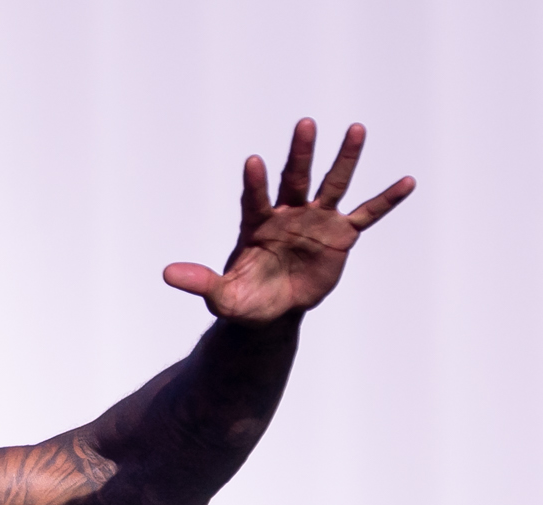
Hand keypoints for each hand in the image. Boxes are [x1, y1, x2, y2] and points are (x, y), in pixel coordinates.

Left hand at [165, 119, 412, 324]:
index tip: (253, 161)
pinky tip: (407, 182)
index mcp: (257, 225)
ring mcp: (317, 220)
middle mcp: (288, 214)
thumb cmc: (244, 299)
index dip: (254, 182)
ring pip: (332, 184)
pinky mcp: (340, 234)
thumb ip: (200, 282)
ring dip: (344, 158)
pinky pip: (367, 214)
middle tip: (304, 124)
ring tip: (356, 129)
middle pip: (294, 178)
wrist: (272, 310)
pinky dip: (386, 200)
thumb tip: (166, 274)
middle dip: (299, 153)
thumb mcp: (221, 297)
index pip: (255, 198)